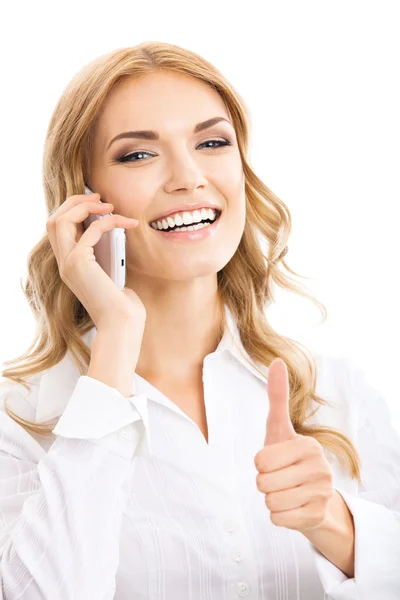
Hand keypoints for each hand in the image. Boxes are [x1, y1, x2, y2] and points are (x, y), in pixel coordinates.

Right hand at [46, 191, 146, 330]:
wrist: (122, 324)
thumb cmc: (123, 305)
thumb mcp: (113, 274)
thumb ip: (106, 255)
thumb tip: (115, 232)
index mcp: (69, 266)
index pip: (59, 230)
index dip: (73, 210)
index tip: (97, 203)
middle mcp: (63, 264)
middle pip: (54, 220)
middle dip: (74, 202)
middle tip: (98, 196)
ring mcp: (68, 264)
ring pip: (60, 220)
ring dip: (84, 206)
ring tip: (108, 205)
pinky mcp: (79, 263)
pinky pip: (90, 230)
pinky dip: (108, 221)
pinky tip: (125, 223)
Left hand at [254, 358, 333, 532]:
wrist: (312, 496)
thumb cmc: (287, 457)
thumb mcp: (279, 428)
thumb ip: (277, 396)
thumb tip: (277, 360)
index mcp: (308, 445)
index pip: (260, 461)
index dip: (260, 463)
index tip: (275, 461)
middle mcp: (320, 468)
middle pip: (263, 483)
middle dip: (264, 483)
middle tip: (280, 478)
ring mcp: (322, 493)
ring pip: (270, 502)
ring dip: (271, 499)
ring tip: (286, 491)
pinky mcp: (317, 516)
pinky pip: (278, 519)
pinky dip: (279, 516)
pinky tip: (293, 507)